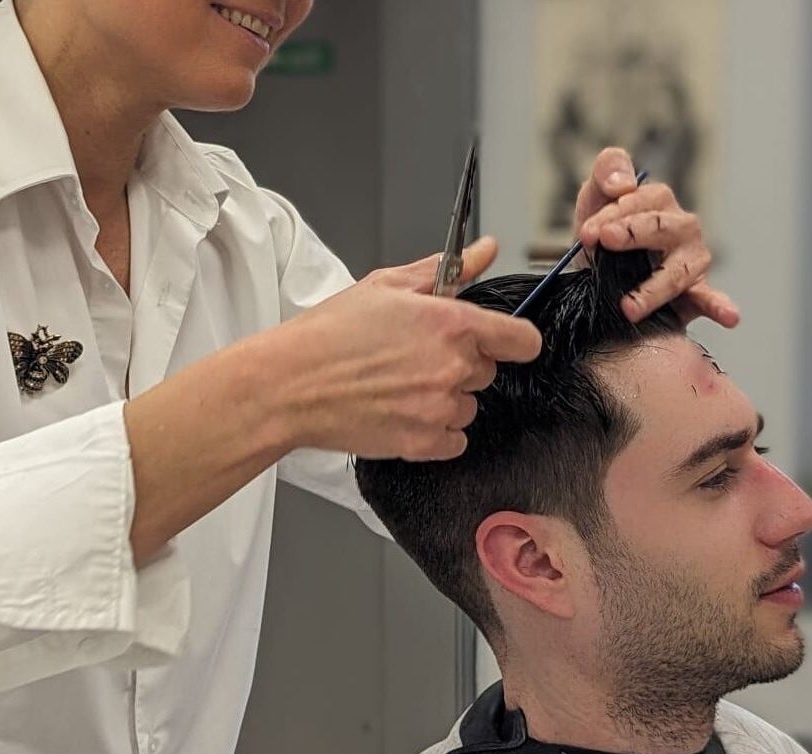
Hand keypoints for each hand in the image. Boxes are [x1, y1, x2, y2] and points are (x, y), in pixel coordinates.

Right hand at [266, 237, 541, 460]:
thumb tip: (484, 251)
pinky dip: (434, 431)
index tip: (505, 342)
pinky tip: (401, 411)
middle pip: (487, 371)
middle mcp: (452, 367)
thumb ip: (446, 271)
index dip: (515, 340)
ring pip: (468, 406)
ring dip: (445, 398)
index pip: (521, 339)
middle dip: (460, 364)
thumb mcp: (386, 286)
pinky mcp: (422, 443)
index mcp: (451, 323)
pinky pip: (452, 439)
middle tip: (415, 357)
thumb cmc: (329, 334)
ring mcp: (439, 408)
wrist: (290, 384)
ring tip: (400, 385)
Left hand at [572, 147, 739, 326]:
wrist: (599, 279)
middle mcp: (680, 227)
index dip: (612, 214)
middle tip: (605, 242)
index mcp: (657, 202)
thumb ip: (606, 171)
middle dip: (632, 234)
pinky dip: (720, 306)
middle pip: (662, 228)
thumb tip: (621, 183)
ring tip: (629, 307)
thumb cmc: (602, 236)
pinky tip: (729, 316)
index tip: (587, 233)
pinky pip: (710, 298)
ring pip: (679, 270)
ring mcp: (691, 260)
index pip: (640, 201)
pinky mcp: (696, 292)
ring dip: (654, 288)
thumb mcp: (595, 197)